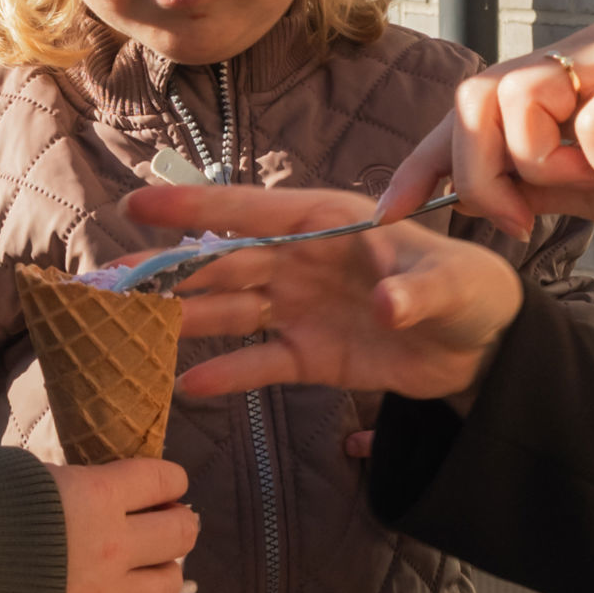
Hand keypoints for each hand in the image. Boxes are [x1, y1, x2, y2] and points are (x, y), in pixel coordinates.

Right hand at [49, 458, 195, 592]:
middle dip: (179, 526)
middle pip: (179, 536)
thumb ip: (67, 484)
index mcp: (98, 495)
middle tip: (166, 525)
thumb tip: (85, 490)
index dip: (171, 482)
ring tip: (150, 571)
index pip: (165, 481)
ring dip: (164, 577)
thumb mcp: (24, 470)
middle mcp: (110, 547)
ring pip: (165, 590)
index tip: (166, 487)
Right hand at [123, 184, 525, 408]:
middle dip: (167, 270)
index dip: (194, 208)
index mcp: (328, 225)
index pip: (251, 212)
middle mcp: (303, 261)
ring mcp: (302, 307)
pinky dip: (226, 374)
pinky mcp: (310, 354)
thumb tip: (385, 306)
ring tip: (129, 332)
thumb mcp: (451, 285)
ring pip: (230, 310)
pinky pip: (258, 363)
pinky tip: (186, 387)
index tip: (138, 205)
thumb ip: (415, 292)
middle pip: (223, 262)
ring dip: (183, 319)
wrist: (485, 346)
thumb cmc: (469, 290)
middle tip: (109, 282)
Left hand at [379, 22, 593, 244]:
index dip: (422, 160)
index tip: (386, 211)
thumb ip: (534, 182)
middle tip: (517, 217)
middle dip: (478, 171)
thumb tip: (468, 193)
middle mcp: (582, 54)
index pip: (467, 110)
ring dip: (545, 161)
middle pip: (477, 96)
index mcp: (559, 80)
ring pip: (523, 96)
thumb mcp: (592, 192)